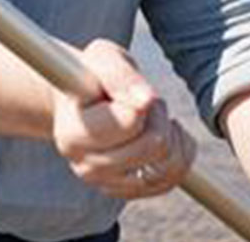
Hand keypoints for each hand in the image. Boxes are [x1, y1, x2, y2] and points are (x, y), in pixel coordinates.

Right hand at [50, 39, 197, 199]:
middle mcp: (84, 166)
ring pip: (167, 164)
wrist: (80, 99)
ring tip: (150, 115)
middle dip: (158, 114)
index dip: (142, 100)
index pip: (130, 123)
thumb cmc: (91, 74)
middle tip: (143, 99)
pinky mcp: (127, 191)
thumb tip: (146, 101)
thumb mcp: (102, 58)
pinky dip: (178, 153)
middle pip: (154, 144)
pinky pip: (173, 178)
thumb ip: (120, 76)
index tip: (128, 87)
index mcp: (71, 134)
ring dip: (170, 132)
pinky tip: (164, 133)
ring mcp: (105, 184)